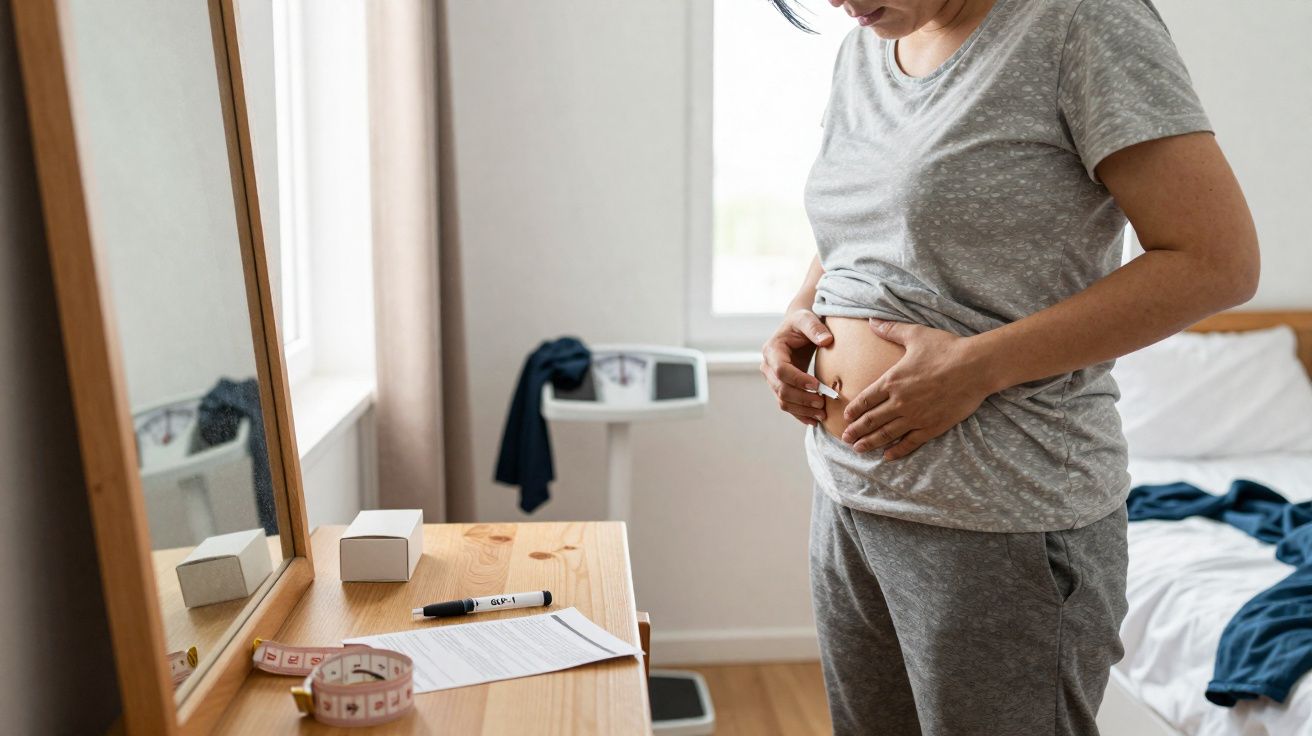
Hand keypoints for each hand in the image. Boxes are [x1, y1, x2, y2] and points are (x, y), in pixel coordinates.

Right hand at [761, 309, 833, 425]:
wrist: (797, 329)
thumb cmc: (802, 322)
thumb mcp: (807, 318)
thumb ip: (815, 327)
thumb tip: (827, 340)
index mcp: (772, 350)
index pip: (781, 370)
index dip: (798, 380)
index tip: (817, 385)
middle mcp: (768, 366)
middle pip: (781, 389)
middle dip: (802, 398)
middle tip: (823, 403)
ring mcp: (772, 380)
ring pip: (783, 401)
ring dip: (802, 410)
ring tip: (822, 414)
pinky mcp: (780, 388)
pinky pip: (787, 405)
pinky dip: (800, 414)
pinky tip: (814, 420)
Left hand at [841, 319, 996, 459]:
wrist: (976, 366)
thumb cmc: (946, 349)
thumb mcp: (915, 335)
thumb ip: (891, 330)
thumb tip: (872, 320)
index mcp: (892, 381)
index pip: (865, 399)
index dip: (854, 410)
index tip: (846, 417)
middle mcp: (900, 402)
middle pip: (871, 420)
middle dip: (856, 430)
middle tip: (845, 438)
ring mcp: (915, 417)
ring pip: (886, 434)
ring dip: (870, 442)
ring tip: (859, 449)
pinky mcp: (932, 427)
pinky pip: (910, 442)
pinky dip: (897, 451)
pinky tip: (888, 456)